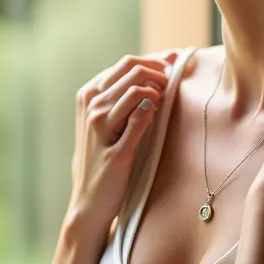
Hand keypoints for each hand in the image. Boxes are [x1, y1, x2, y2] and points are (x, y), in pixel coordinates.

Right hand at [65, 51, 177, 236]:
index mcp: (87, 94)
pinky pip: (140, 117)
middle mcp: (90, 106)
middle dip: (160, 71)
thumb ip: (121, 98)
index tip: (174, 64)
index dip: (155, 61)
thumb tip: (156, 72)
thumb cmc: (102, 159)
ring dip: (159, 89)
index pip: (126, 63)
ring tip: (168, 100)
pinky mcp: (116, 150)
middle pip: (132, 69)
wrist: (89, 202)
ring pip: (136, 88)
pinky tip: (158, 116)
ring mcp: (100, 127)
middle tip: (176, 82)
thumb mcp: (105, 123)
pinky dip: (153, 111)